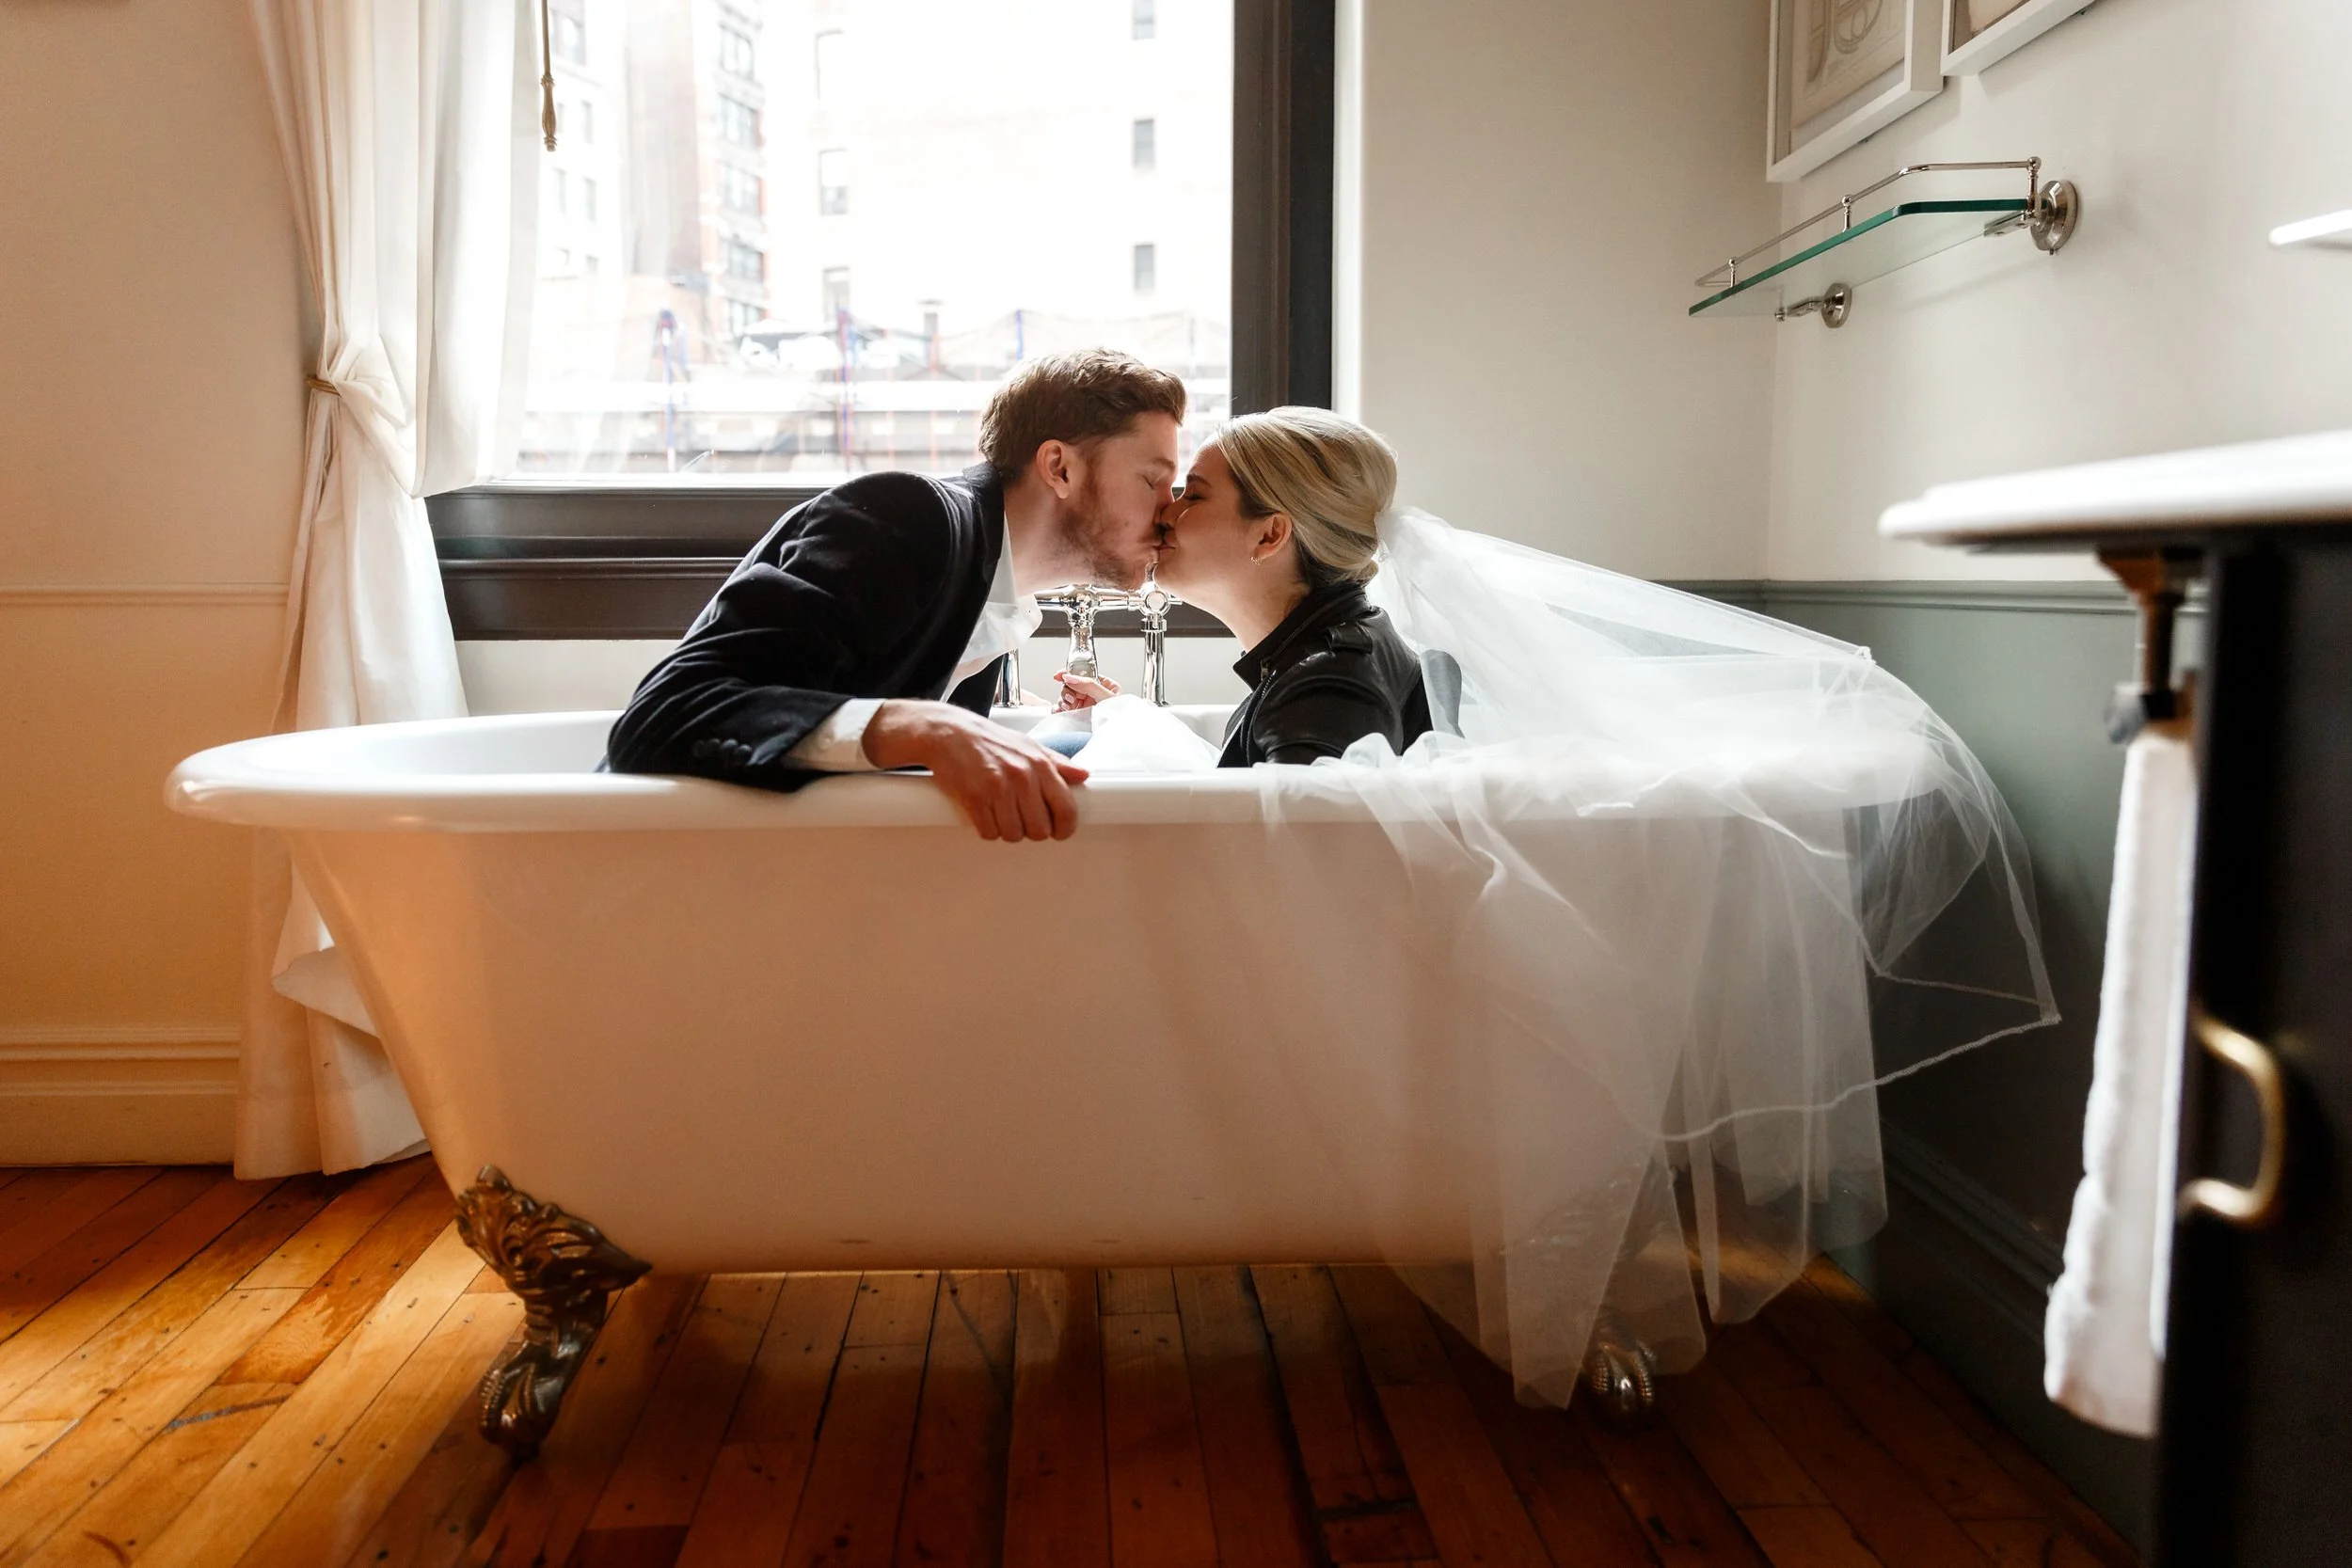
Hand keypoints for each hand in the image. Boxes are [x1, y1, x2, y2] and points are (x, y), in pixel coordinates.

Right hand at [862, 699, 1088, 840]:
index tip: (1058, 832)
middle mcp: (1022, 777)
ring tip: (1001, 814)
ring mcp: (997, 788)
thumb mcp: (1028, 745)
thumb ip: (1056, 762)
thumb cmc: (989, 740)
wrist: (948, 733)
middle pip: (1040, 830)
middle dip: (1032, 831)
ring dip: (1007, 831)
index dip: (1065, 828)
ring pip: (1013, 834)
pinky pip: (989, 832)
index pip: (1066, 809)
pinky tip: (985, 814)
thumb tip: (1083, 775)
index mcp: (1040, 764)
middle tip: (1022, 820)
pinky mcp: (974, 798)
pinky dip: (987, 829)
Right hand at [1053, 671, 1120, 712]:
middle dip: (1067, 691)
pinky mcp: (1076, 716)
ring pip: (1065, 697)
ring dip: (1063, 701)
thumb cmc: (1119, 717)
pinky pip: (1062, 709)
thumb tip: (1070, 677)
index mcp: (1103, 685)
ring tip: (1069, 707)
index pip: (1084, 674)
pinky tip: (1061, 712)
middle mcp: (1092, 694)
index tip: (1060, 676)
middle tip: (1072, 699)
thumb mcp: (1106, 697)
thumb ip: (1088, 685)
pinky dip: (1058, 709)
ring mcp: (1084, 705)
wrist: (1118, 737)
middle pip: (1071, 685)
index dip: (1070, 673)